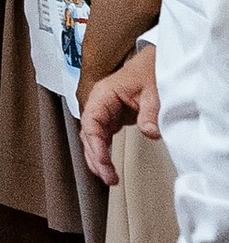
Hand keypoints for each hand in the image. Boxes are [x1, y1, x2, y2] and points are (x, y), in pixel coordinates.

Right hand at [82, 45, 157, 184]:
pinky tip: (107, 167)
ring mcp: (104, 112)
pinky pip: (102, 139)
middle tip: (108, 177)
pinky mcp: (111, 119)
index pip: (91, 122)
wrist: (153, 64)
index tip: (103, 161)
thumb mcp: (154, 92)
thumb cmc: (149, 72)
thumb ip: (151, 113)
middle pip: (89, 135)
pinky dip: (104, 154)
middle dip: (96, 158)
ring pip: (93, 140)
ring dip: (98, 159)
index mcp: (103, 94)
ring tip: (109, 178)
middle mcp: (99, 104)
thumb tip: (151, 133)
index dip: (95, 144)